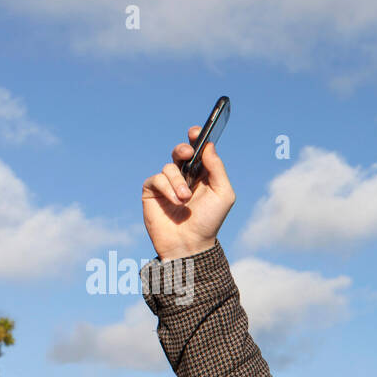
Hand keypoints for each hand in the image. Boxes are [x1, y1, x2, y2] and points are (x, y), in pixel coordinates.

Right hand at [141, 125, 235, 260]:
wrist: (190, 244)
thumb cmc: (209, 221)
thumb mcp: (223, 195)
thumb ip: (217, 169)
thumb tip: (208, 146)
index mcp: (203, 175)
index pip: (199, 151)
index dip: (196, 138)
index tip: (196, 132)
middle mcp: (185, 177)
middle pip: (181, 152)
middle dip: (183, 149)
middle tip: (187, 154)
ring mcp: (168, 183)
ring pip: (170, 167)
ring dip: (178, 182)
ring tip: (185, 199)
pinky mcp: (153, 191)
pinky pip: (156, 178)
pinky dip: (167, 188)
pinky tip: (176, 202)